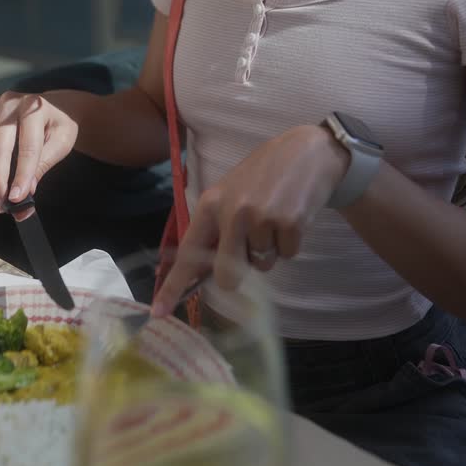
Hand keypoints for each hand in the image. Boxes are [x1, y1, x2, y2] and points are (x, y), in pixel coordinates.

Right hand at [0, 92, 78, 217]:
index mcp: (34, 108)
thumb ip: (43, 165)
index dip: (21, 174)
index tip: (17, 198)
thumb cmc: (56, 126)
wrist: (50, 108)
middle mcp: (9, 103)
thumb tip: (25, 191)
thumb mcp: (61, 143)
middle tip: (2, 204)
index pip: (27, 146)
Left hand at [152, 125, 348, 315]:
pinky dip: (290, 244)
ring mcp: (260, 218)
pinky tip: (291, 217)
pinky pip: (287, 255)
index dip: (173, 285)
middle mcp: (231, 212)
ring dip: (270, 250)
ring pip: (262, 266)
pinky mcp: (289, 223)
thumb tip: (203, 273)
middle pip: (227, 275)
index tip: (160, 312)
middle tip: (251, 249)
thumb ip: (216, 228)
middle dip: (239, 273)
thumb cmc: (263, 177)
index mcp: (210, 204)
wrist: (306, 152)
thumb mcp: (231, 193)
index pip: (188, 252)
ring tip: (274, 218)